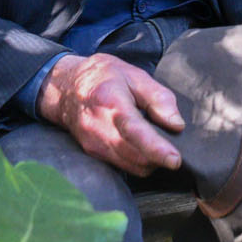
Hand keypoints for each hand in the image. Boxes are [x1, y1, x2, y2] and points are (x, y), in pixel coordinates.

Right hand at [37, 53, 184, 175]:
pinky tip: (141, 146)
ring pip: (131, 166)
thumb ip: (158, 98)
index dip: (155, 148)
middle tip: (172, 145)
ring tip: (157, 143)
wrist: (65, 87)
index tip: (174, 160)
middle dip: (159, 157)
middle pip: (135, 156)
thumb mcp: (135, 75)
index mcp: (111, 102)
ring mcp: (93, 144)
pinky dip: (138, 162)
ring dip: (150, 161)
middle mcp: (99, 128)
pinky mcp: (93, 153)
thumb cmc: (103, 77)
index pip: (134, 130)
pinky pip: (123, 166)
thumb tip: (176, 124)